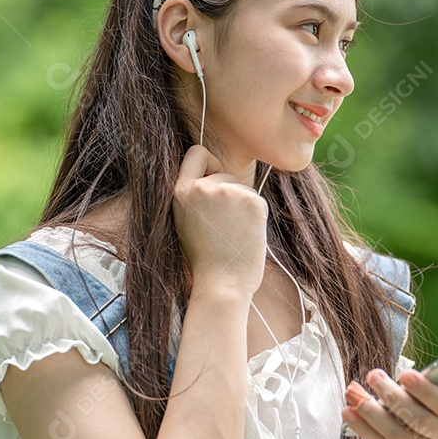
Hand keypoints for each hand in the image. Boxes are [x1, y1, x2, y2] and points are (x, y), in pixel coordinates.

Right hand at [172, 145, 267, 297]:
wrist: (222, 284)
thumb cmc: (206, 261)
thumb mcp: (186, 222)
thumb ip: (196, 198)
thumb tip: (214, 177)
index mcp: (180, 193)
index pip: (196, 153)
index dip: (208, 164)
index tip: (213, 180)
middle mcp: (202, 188)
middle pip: (224, 173)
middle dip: (229, 194)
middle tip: (224, 227)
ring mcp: (227, 192)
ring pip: (242, 187)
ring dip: (242, 207)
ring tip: (232, 234)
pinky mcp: (251, 200)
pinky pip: (257, 199)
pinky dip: (256, 216)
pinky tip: (245, 235)